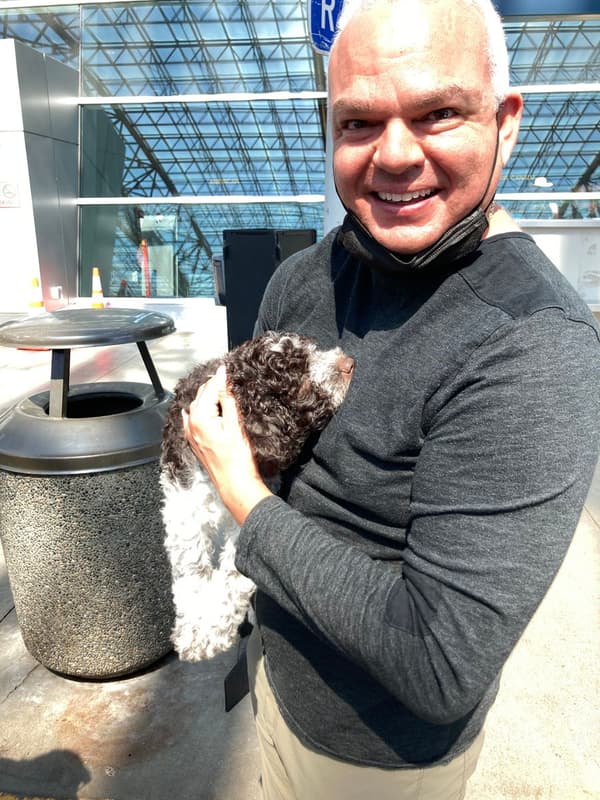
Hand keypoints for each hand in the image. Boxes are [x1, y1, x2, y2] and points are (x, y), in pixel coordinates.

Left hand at [182, 365, 271, 524]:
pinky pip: (194, 419)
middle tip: (228, 377)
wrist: (235, 484)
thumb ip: (228, 399)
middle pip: (201, 396)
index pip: (209, 389)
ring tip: (223, 390)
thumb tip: (223, 378)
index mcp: (200, 418)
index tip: (227, 368)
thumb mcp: (236, 425)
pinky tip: (208, 408)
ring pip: (197, 406)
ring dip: (208, 396)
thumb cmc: (238, 459)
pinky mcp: (195, 441)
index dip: (220, 377)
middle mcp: (191, 424)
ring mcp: (191, 433)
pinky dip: (201, 409)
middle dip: (213, 385)